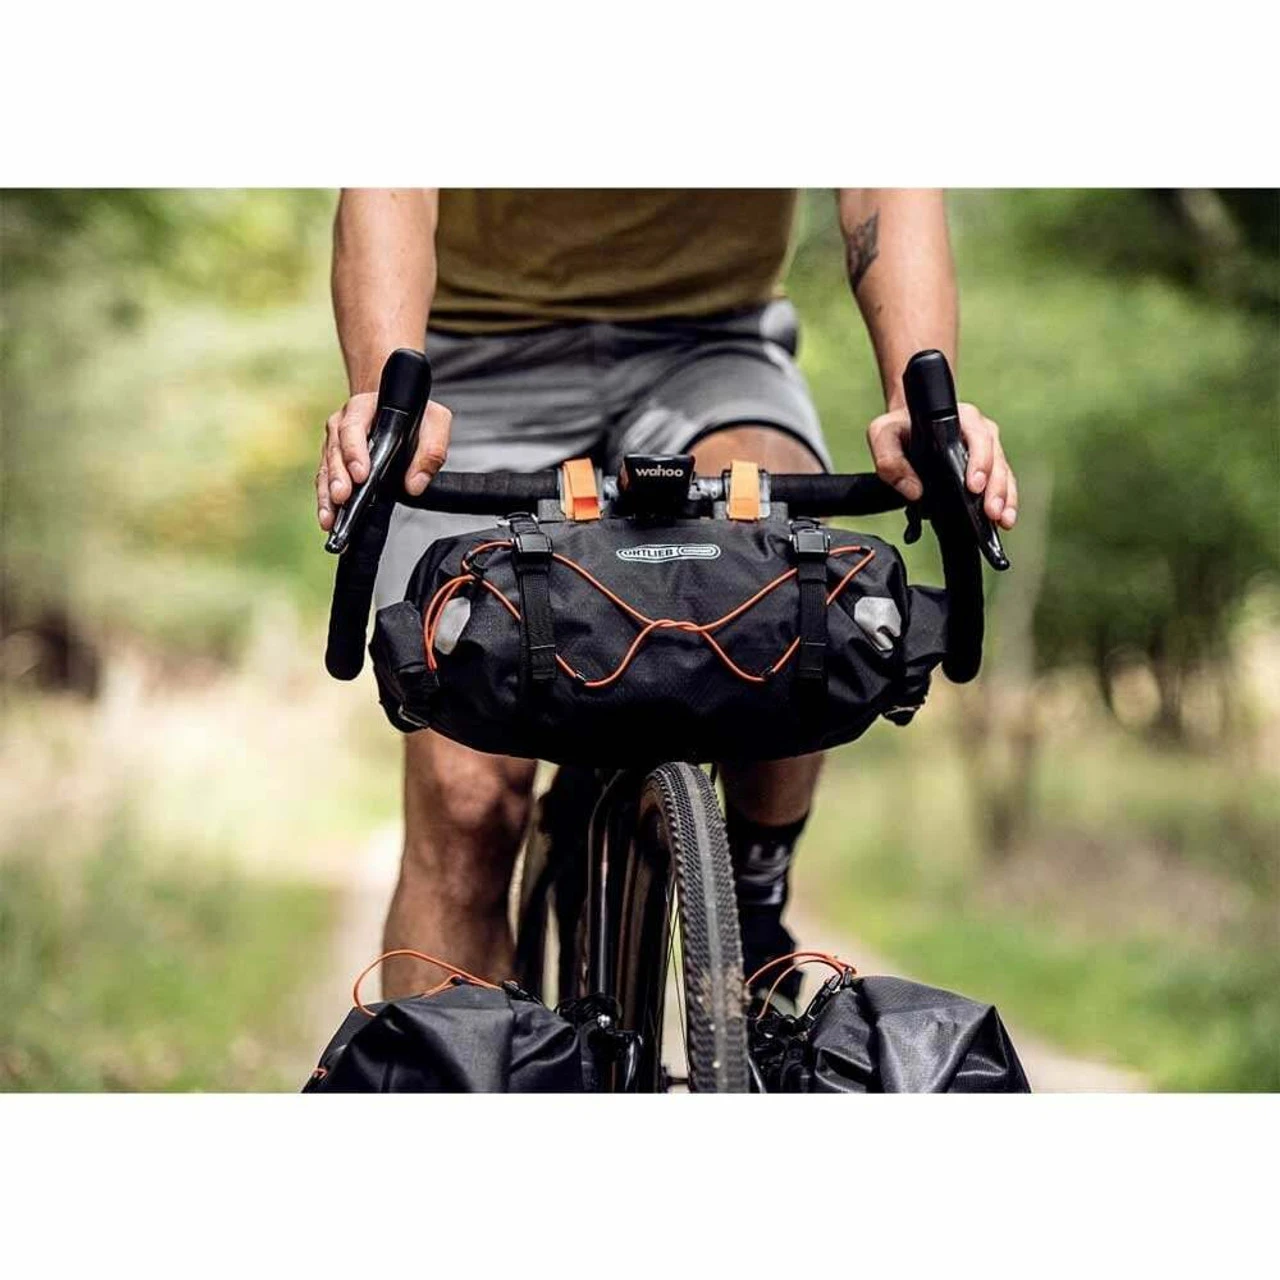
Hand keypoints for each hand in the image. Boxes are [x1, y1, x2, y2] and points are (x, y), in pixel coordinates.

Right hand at [315, 393, 453, 530]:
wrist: (401, 411)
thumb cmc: (415, 415)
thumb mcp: (435, 422)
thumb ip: (431, 451)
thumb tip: (414, 485)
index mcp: (364, 408)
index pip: (353, 427)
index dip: (354, 451)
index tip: (360, 474)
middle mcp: (343, 424)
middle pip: (335, 451)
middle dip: (337, 477)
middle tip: (343, 497)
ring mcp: (336, 444)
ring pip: (326, 470)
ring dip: (327, 495)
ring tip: (331, 517)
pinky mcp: (334, 463)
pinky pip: (326, 482)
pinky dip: (327, 502)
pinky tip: (329, 519)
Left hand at [866, 402, 1017, 528]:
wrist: (905, 428)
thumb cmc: (897, 428)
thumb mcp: (883, 435)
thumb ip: (890, 460)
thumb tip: (913, 491)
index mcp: (960, 419)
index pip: (978, 437)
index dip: (980, 462)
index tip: (974, 487)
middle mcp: (979, 432)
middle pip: (996, 459)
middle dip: (996, 488)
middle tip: (990, 512)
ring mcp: (986, 450)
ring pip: (1003, 474)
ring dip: (1005, 499)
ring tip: (1002, 521)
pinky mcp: (987, 468)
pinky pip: (1002, 484)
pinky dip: (1005, 503)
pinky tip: (1003, 520)